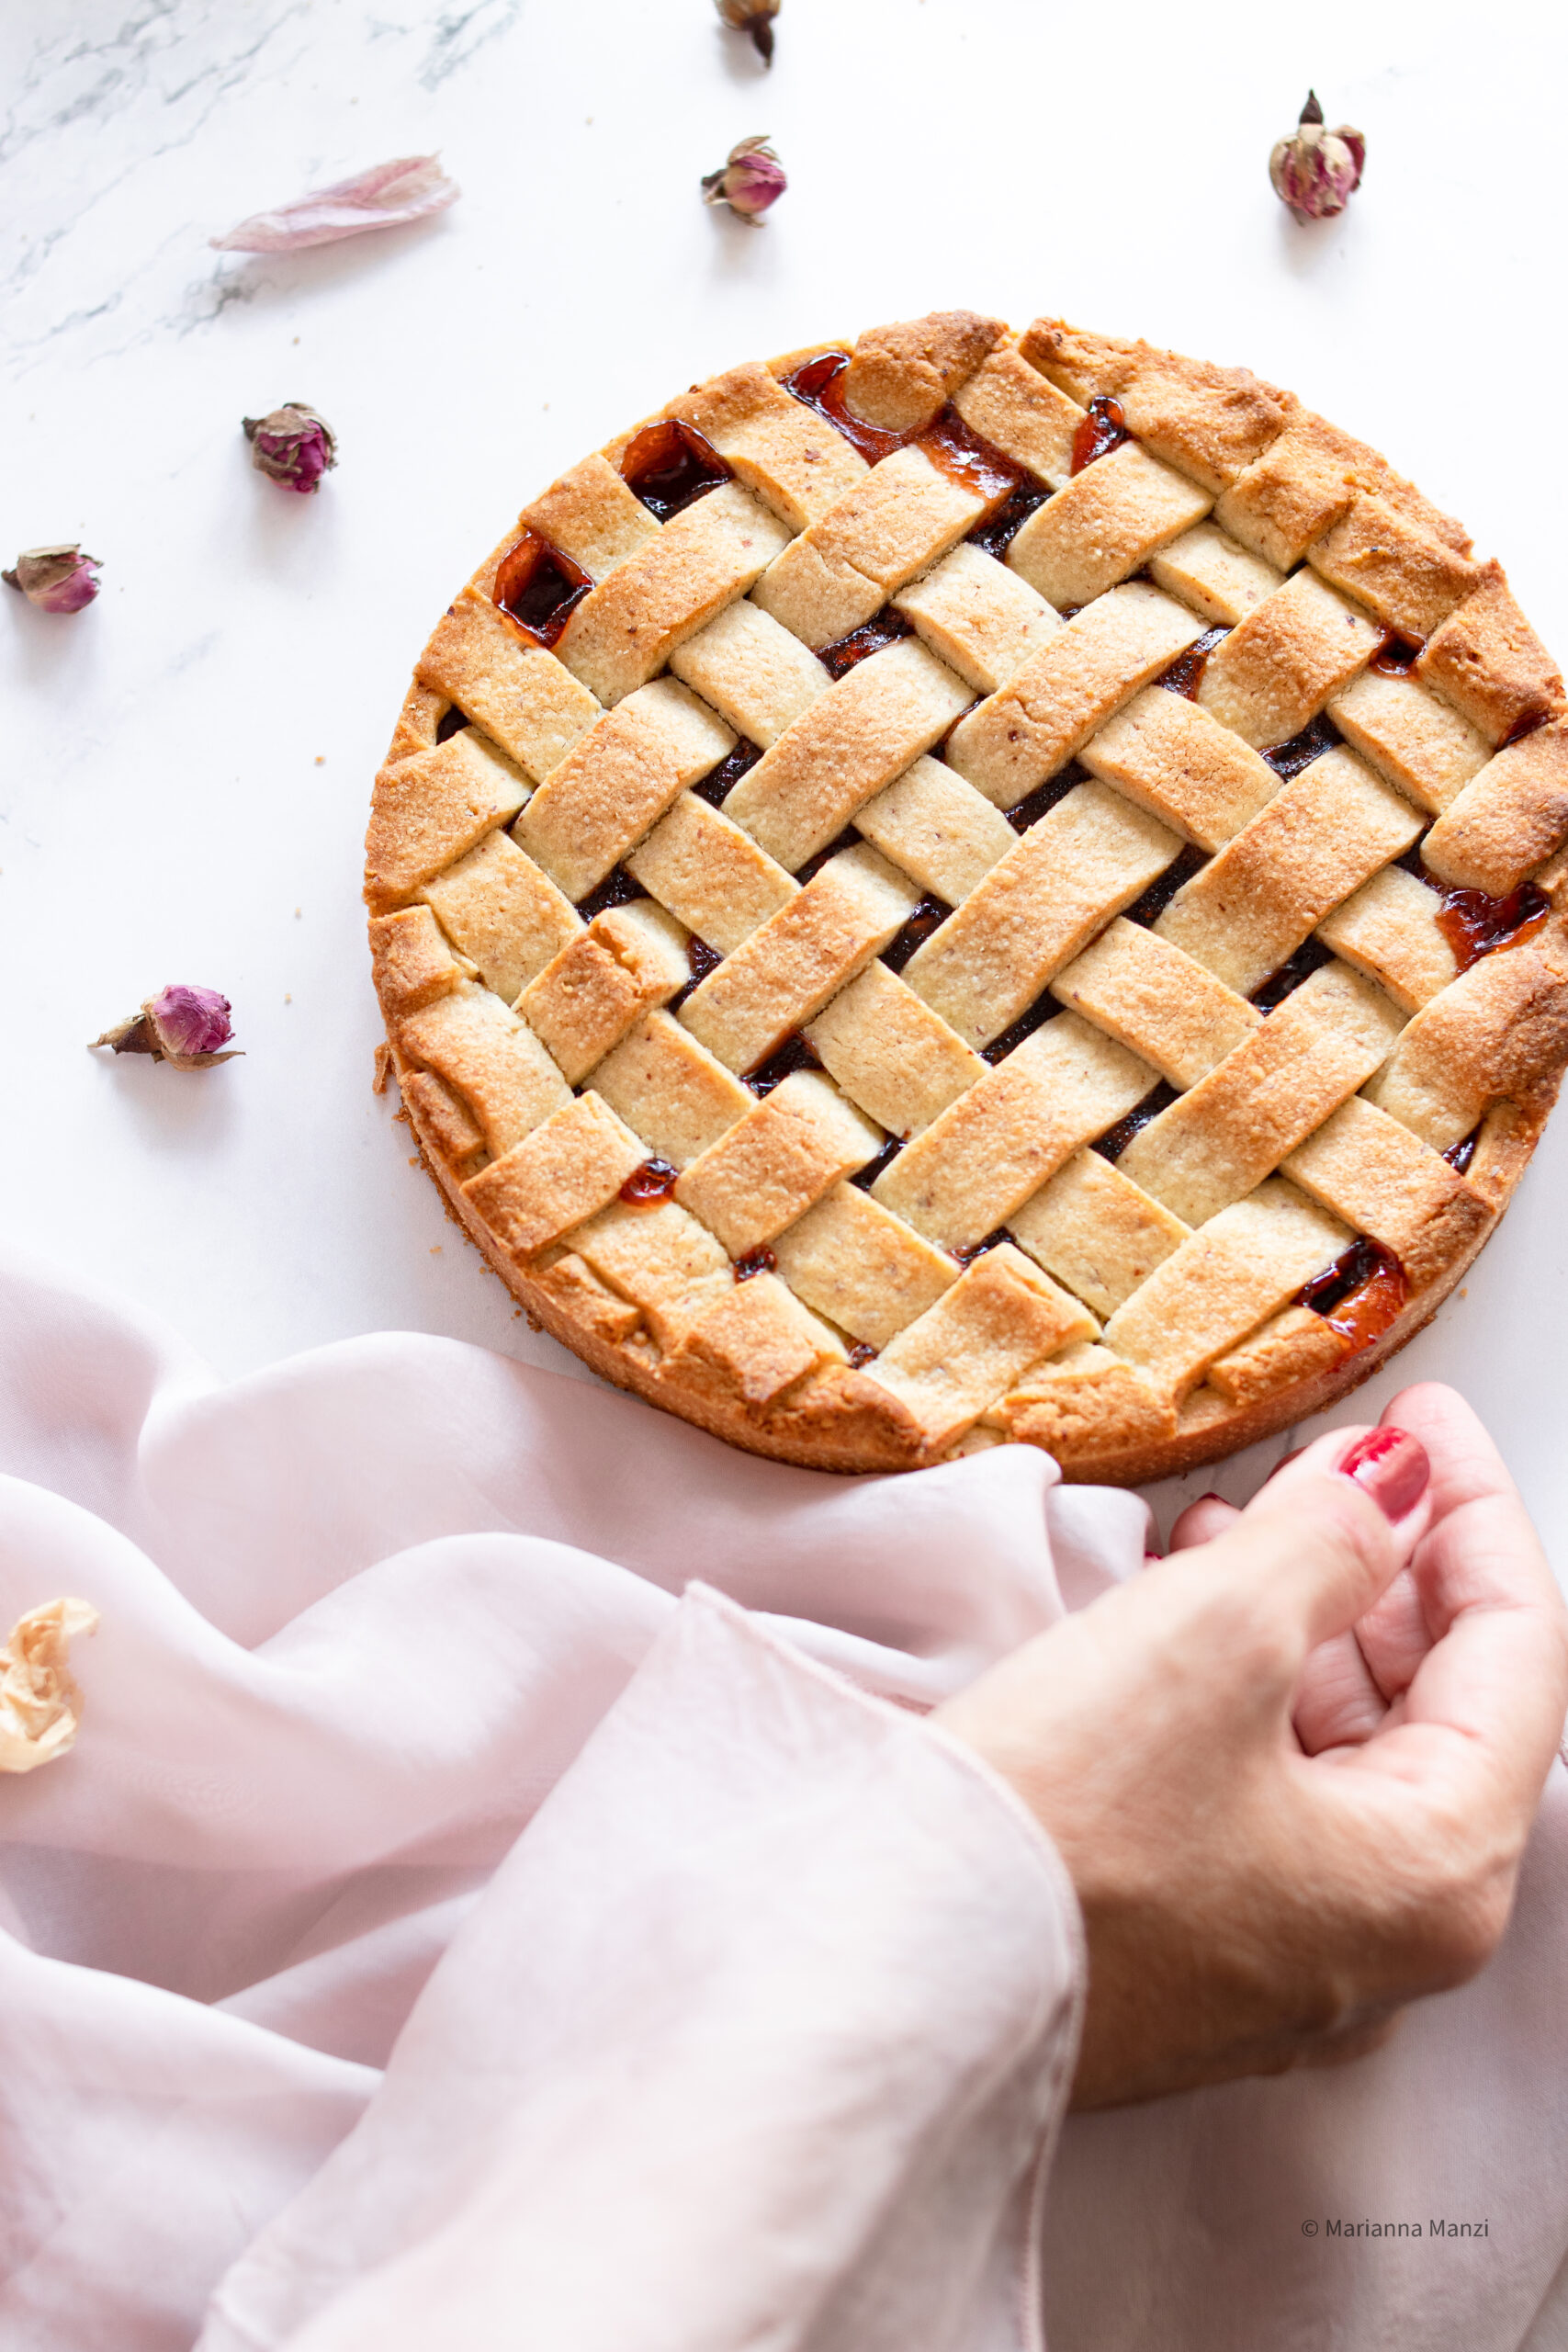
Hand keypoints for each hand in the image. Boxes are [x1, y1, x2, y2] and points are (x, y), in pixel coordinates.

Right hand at [934, 1384, 1567, 2108]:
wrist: (891, 1977)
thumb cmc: (1059, 1831)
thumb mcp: (1215, 1635)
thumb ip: (1329, 1540)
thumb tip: (1387, 1486)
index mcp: (1437, 1876)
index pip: (1518, 1651)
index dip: (1471, 1508)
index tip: (1424, 1418)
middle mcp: (1385, 1938)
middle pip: (1442, 1703)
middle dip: (1390, 1564)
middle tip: (1346, 1459)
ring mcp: (1287, 1956)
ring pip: (1348, 1746)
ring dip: (1310, 1617)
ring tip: (1244, 1516)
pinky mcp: (1195, 1949)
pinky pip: (1268, 1791)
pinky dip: (1249, 1687)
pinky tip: (1187, 1612)